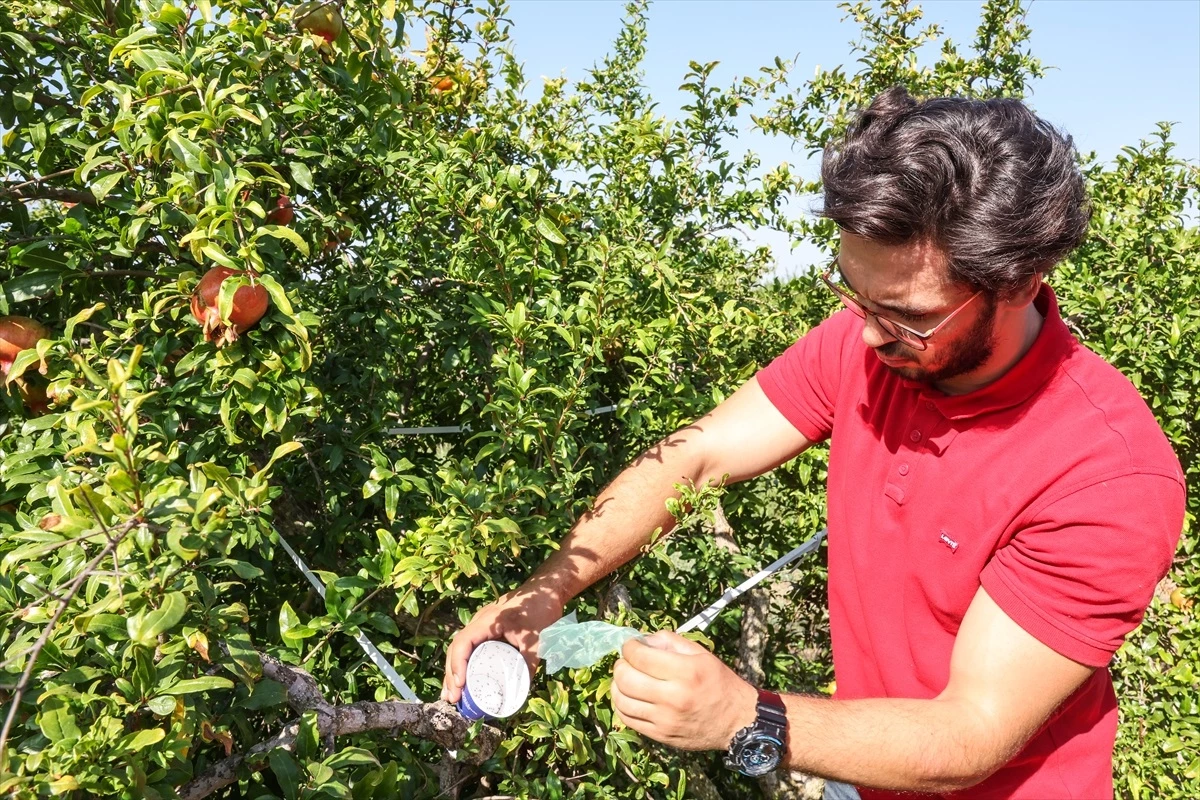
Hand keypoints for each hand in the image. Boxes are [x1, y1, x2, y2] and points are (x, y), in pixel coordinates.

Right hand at [441, 585, 563, 702]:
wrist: (548, 589)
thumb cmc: (542, 609)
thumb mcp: (537, 640)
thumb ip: (529, 664)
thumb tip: (520, 692)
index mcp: (488, 621)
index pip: (464, 641)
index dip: (458, 663)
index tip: (460, 684)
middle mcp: (480, 621)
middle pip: (457, 647)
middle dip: (451, 674)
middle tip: (453, 698)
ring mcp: (482, 624)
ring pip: (460, 647)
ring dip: (453, 670)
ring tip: (451, 695)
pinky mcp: (487, 629)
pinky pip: (470, 646)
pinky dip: (463, 663)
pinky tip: (462, 679)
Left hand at [611, 631, 757, 750]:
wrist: (737, 722)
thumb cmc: (719, 683)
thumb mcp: (701, 654)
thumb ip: (670, 641)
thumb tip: (642, 640)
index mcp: (685, 672)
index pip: (640, 656)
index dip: (629, 647)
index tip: (631, 645)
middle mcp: (673, 697)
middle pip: (626, 678)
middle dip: (620, 665)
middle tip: (626, 661)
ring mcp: (665, 719)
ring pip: (622, 700)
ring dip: (617, 685)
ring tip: (624, 678)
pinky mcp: (660, 735)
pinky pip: (628, 719)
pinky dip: (621, 705)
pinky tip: (628, 696)